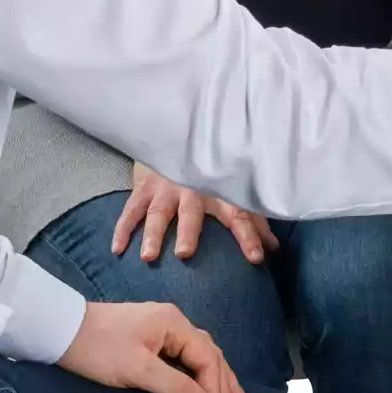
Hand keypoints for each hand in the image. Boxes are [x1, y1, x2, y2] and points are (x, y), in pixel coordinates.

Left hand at [58, 301, 243, 392]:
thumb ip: (174, 387)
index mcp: (174, 324)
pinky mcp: (149, 338)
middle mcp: (174, 322)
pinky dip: (197, 373)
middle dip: (220, 387)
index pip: (206, 358)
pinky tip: (203, 382)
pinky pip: (184, 357)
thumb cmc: (99, 348)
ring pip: (198, 355)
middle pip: (208, 355)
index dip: (214, 390)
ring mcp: (162, 328)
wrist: (61, 329)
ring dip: (214, 379)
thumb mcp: (137, 370)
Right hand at [112, 163, 279, 264]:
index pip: (238, 214)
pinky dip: (122, 229)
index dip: (249, 236)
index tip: (257, 258)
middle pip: (191, 213)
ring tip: (148, 256)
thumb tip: (275, 247)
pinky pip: (130, 210)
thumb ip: (253, 218)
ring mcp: (165, 188)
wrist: (177, 134)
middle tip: (185, 254)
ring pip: (158, 213)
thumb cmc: (211, 170)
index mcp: (219, 192)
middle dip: (189, 232)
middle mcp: (192, 189)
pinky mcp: (144, 187)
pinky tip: (117, 249)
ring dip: (153, 234)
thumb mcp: (232, 189)